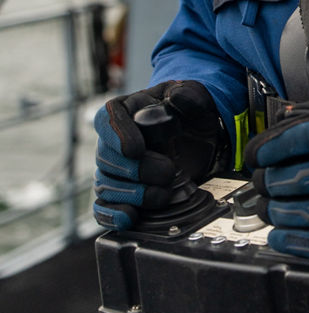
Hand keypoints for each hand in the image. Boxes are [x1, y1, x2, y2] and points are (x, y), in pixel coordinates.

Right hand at [93, 80, 225, 229]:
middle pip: (107, 157)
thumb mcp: (197, 98)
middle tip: (168, 172)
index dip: (117, 136)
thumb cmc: (192, 115)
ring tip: (164, 194)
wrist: (201, 141)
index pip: (108, 120)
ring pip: (106, 184)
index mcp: (126, 109)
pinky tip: (130, 217)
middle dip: (137, 170)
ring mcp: (113, 169)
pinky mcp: (119, 194)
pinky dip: (113, 214)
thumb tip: (176, 97)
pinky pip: (103, 207)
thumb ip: (188, 95)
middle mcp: (113, 140)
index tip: (136, 150)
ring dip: (134, 193)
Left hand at [245, 103, 308, 259]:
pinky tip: (281, 236)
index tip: (258, 156)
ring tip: (269, 210)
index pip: (304, 139)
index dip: (272, 149)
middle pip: (300, 178)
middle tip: (261, 185)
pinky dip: (298, 242)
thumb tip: (284, 116)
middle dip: (271, 184)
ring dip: (279, 213)